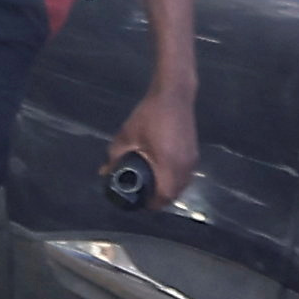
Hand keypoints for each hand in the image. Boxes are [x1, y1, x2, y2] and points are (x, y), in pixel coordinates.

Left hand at [103, 88, 199, 211]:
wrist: (174, 95)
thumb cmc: (149, 116)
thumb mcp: (127, 136)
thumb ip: (115, 157)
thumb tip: (103, 173)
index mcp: (169, 165)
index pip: (164, 196)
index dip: (151, 203)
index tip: (138, 201)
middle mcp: (184, 167)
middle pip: (174, 194)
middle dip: (158, 199)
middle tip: (141, 194)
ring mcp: (192, 161)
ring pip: (181, 186)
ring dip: (167, 189)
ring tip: (150, 184)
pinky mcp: (194, 154)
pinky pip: (185, 175)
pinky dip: (174, 179)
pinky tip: (161, 172)